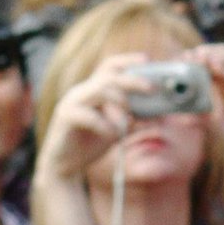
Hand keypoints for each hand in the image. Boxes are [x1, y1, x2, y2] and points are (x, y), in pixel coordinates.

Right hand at [35, 53, 150, 185]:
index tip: (147, 59)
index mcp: (94, 91)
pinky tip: (113, 135)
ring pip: (100, 90)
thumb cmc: (90, 144)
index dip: (128, 60)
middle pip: (109, 76)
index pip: (110, 67)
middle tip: (151, 88)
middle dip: (133, 80)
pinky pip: (89, 115)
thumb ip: (133, 121)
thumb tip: (158, 117)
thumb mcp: (117, 129)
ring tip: (127, 121)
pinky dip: (105, 125)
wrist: (65, 165)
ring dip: (120, 104)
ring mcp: (72, 102)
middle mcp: (82, 92)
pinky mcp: (66, 118)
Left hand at [191, 44, 223, 165]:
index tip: (182, 58)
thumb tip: (179, 118)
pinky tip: (215, 67)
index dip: (198, 59)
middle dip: (206, 52)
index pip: (213, 65)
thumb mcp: (214, 128)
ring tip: (200, 55)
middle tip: (189, 55)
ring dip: (216, 57)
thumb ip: (199, 120)